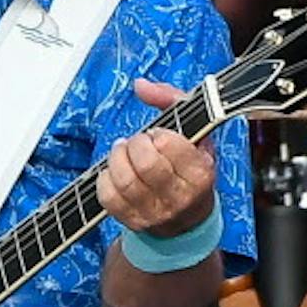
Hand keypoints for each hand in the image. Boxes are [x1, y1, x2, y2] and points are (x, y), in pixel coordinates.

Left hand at [99, 78, 215, 237]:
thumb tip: (141, 86)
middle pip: (146, 164)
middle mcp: (180, 196)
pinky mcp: (133, 221)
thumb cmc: (190, 169)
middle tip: (137, 143)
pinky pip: (108, 197)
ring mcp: (156, 212)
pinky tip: (115, 172)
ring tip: (123, 152)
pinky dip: (105, 178)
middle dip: (135, 145)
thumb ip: (171, 100)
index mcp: (200, 173)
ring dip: (117, 158)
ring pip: (124, 180)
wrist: (187, 219)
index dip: (157, 134)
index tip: (158, 135)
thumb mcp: (194, 131)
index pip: (169, 145)